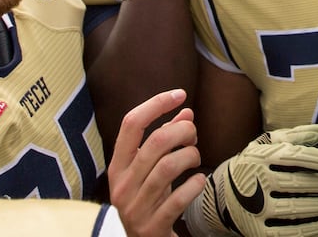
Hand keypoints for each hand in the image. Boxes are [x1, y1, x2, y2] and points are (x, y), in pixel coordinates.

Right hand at [109, 90, 205, 236]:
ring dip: (190, 156)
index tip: (180, 94)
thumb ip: (165, 140)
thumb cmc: (149, 199)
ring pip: (167, 167)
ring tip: (196, 157)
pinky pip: (178, 198)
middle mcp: (122, 185)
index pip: (131, 124)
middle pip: (155, 143)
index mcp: (117, 166)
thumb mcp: (151, 169)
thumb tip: (186, 111)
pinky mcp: (152, 226)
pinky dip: (195, 184)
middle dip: (182, 131)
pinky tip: (199, 181)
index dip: (156, 104)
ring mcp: (135, 207)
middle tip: (193, 135)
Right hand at [184, 124, 317, 236]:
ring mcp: (256, 208)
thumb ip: (295, 136)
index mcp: (260, 157)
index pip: (295, 157)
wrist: (221, 196)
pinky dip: (309, 230)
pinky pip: (288, 233)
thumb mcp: (267, 144)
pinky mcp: (257, 231)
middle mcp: (257, 181)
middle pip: (299, 183)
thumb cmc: (254, 165)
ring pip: (296, 209)